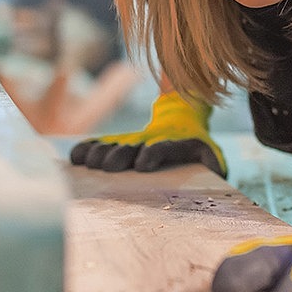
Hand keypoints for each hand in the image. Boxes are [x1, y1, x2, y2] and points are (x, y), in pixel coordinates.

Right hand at [69, 91, 226, 176]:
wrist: (180, 120)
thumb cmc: (197, 151)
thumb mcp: (211, 155)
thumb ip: (214, 164)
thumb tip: (216, 172)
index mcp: (173, 144)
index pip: (164, 147)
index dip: (154, 153)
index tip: (142, 164)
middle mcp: (149, 142)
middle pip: (132, 147)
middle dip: (120, 156)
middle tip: (110, 166)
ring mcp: (130, 142)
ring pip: (113, 145)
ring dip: (100, 154)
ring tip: (88, 164)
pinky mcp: (116, 144)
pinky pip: (99, 144)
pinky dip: (87, 149)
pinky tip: (74, 157)